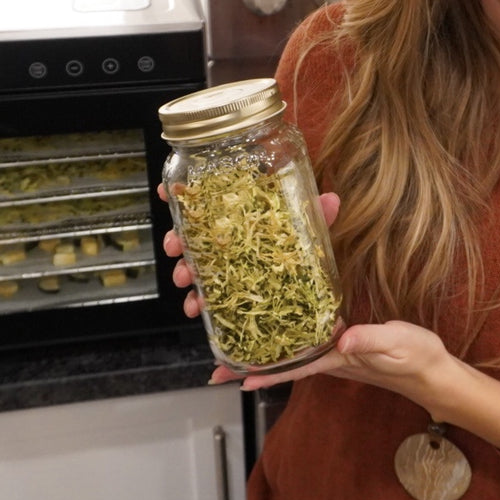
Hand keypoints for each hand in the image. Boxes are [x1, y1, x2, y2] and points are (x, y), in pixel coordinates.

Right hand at [158, 189, 340, 319]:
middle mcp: (229, 241)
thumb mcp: (313, 235)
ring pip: (194, 264)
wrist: (311, 303)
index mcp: (245, 219)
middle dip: (178, 238)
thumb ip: (320, 217)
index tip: (166, 191)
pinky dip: (197, 302)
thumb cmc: (306, 256)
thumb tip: (332, 199)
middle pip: (194, 233)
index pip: (210, 199)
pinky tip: (197, 307)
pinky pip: (206, 296)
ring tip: (185, 278)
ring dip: (184, 269)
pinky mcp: (226, 294)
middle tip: (174, 245)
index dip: (185, 194)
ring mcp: (225, 268)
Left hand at [228, 319, 499, 453]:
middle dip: (250, 366)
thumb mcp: (398, 342)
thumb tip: (344, 337)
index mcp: (339, 357)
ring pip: (293, 355)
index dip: (261, 371)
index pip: (293, 365)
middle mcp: (331, 358)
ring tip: (235, 350)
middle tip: (216, 368)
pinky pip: (310, 345)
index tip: (231, 376)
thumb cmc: (419, 359)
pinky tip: (279, 334)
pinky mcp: (345, 347)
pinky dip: (289, 342)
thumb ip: (371, 339)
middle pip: (284, 363)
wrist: (435, 373)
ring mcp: (337, 354)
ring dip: (265, 355)